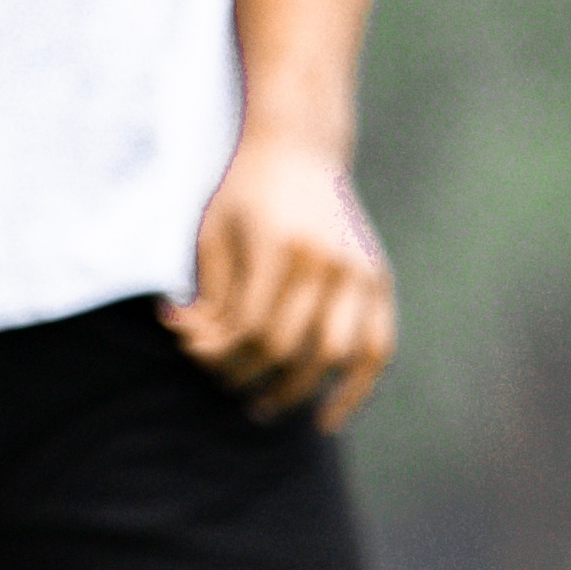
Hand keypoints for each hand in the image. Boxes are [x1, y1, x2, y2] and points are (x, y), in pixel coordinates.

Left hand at [165, 128, 395, 429]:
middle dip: (246, 374)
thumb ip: (207, 293)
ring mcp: (360, 272)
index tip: (192, 354)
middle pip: (286, 347)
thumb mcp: (211, 232)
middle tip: (224, 386)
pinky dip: (355, 389)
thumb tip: (191, 346)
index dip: (216, 352)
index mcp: (280, 246)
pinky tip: (326, 419)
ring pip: (334, 356)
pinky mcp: (379, 280)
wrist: (298, 151)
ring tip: (263, 407)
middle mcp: (327, 261)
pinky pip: (377, 349)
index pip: (248, 328)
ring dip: (295, 392)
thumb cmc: (243, 194)